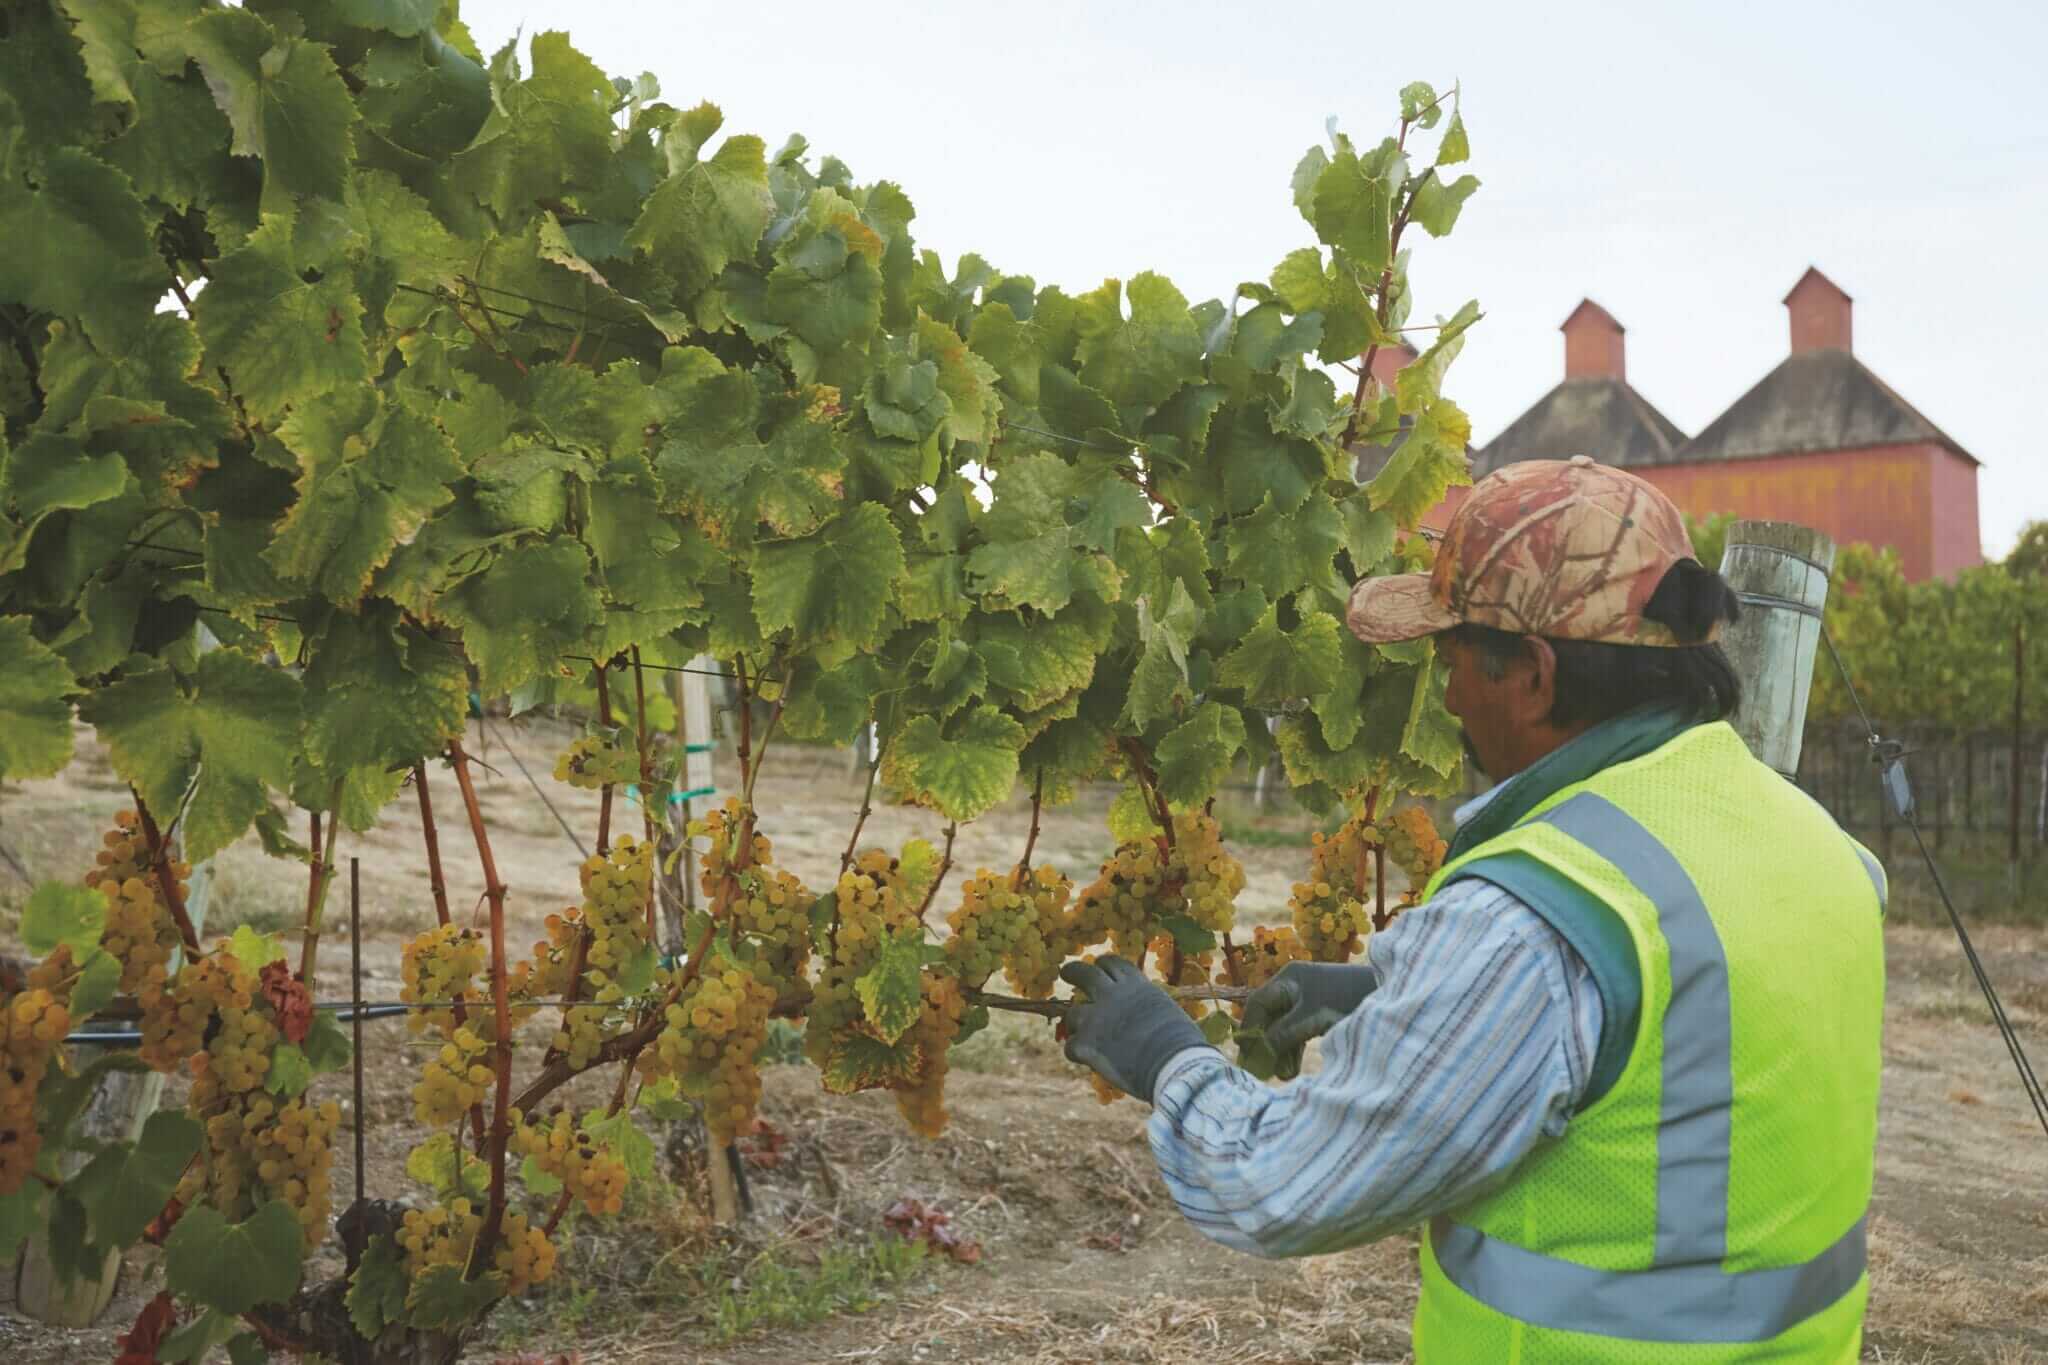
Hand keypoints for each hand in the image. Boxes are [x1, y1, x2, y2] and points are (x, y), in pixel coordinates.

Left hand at [1058, 956, 1212, 1102]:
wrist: (1172, 1066)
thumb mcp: (1167, 1012)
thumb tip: (1146, 1015)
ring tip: (1086, 1037)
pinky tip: (1088, 1061)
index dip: (1104, 965)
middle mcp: (1111, 995)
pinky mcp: (1085, 1043)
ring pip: (1073, 1014)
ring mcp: (1095, 1018)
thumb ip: (1147, 1007)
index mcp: (1135, 985)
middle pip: (1082, 973)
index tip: (1099, 967)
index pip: (1112, 963)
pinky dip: (1078, 1053)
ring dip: (1078, 1025)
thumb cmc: (1181, 1045)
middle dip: (1073, 971)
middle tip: (1066, 973)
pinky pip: (1070, 1047)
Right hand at [1239, 962, 1378, 1079]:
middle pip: (1270, 1017)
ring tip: (1284, 1075)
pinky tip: (1292, 1069)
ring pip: (1285, 1028)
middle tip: (1263, 1071)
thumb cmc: (1349, 1000)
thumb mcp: (1312, 1017)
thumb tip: (1259, 1051)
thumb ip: (1283, 1033)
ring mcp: (1310, 1000)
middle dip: (1266, 1045)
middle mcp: (1296, 987)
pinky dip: (1294, 1050)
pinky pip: (1299, 1032)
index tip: (1244, 1054)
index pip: (1259, 1003)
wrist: (1393, 997)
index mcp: (1290, 979)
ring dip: (1281, 1051)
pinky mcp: (1322, 1013)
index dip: (1248, 1028)